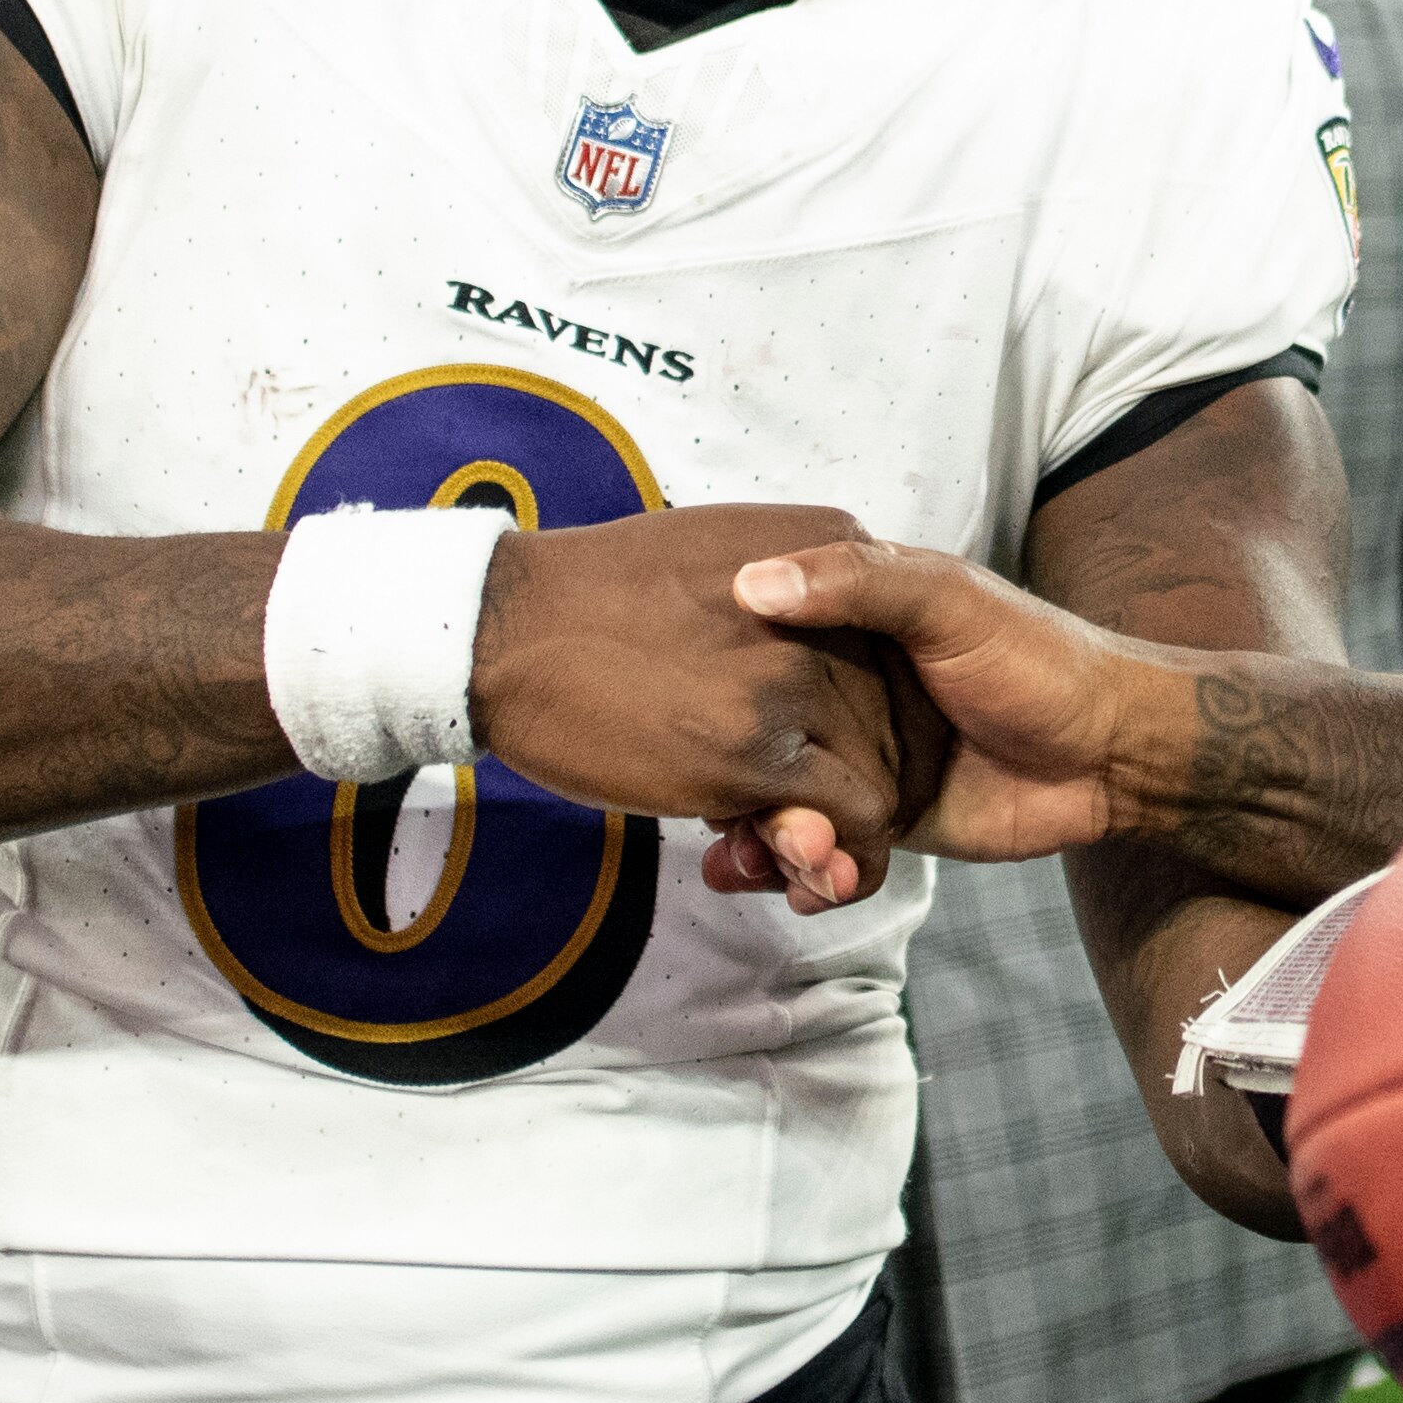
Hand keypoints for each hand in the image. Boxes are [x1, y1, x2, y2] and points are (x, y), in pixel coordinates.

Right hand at [472, 505, 940, 905]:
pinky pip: (851, 819)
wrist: (504, 626)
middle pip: (898, 714)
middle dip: (854, 774)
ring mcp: (794, 679)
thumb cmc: (597, 595)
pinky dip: (832, 852)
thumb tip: (820, 635)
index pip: (897, 640)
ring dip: (841, 823)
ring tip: (774, 836)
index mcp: (824, 544)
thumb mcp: (721, 551)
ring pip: (881, 773)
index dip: (867, 707)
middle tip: (792, 806)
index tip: (819, 741)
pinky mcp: (757, 751)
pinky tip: (769, 858)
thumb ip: (789, 586)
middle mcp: (828, 608)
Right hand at [718, 539, 1179, 905]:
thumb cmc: (1037, 657)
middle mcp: (839, 696)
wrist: (1112, 753)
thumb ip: (856, 583)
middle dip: (737, 795)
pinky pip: (821, 855)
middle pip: (753, 748)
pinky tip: (808, 887)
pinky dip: (803, 877)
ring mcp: (857, 764)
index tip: (688, 724)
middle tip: (744, 824)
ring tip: (780, 862)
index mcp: (843, 628)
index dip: (717, 694)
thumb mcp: (946, 599)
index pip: (749, 659)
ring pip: (778, 809)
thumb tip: (752, 583)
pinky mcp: (881, 824)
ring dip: (766, 846)